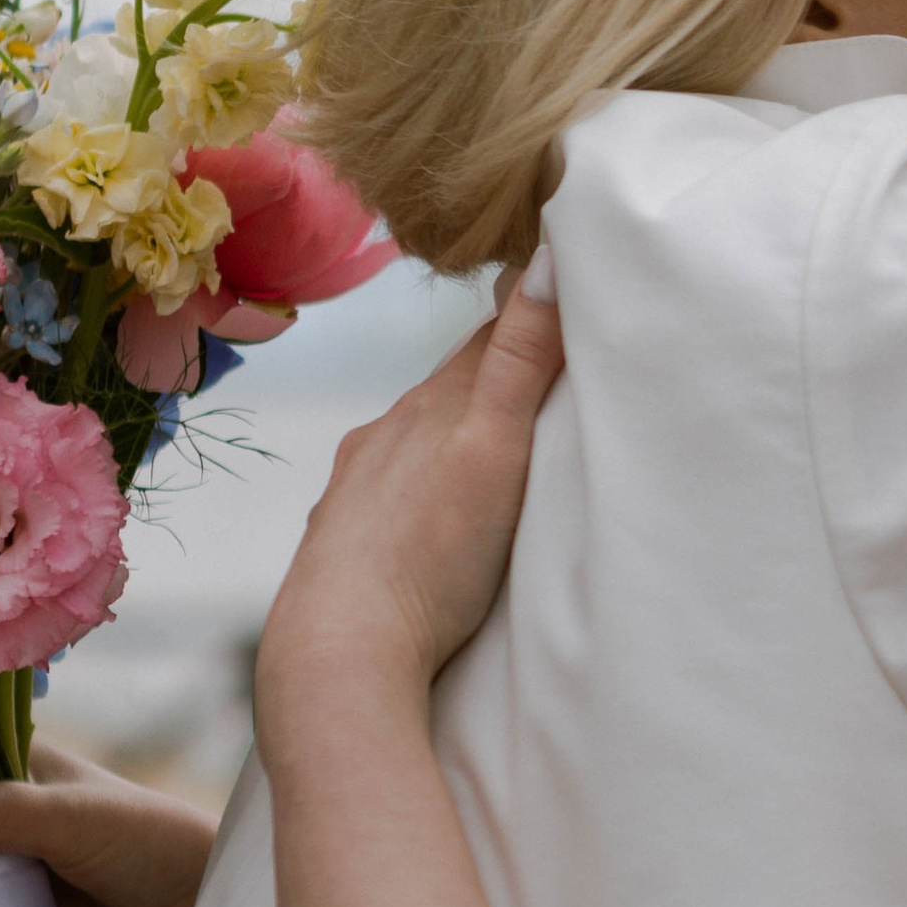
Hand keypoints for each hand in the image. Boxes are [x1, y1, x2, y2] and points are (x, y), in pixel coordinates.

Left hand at [255, 275, 563, 762]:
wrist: (340, 649)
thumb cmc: (428, 556)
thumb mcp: (494, 448)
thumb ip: (521, 359)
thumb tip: (547, 257)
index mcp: (429, 408)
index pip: (490, 340)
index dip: (531, 317)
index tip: (566, 294)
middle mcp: (386, 436)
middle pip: (452, 387)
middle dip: (496, 374)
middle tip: (547, 363)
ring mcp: (359, 490)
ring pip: (416, 441)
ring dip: (454, 434)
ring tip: (492, 443)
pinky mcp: (343, 542)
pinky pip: (389, 496)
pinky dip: (418, 488)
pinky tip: (427, 513)